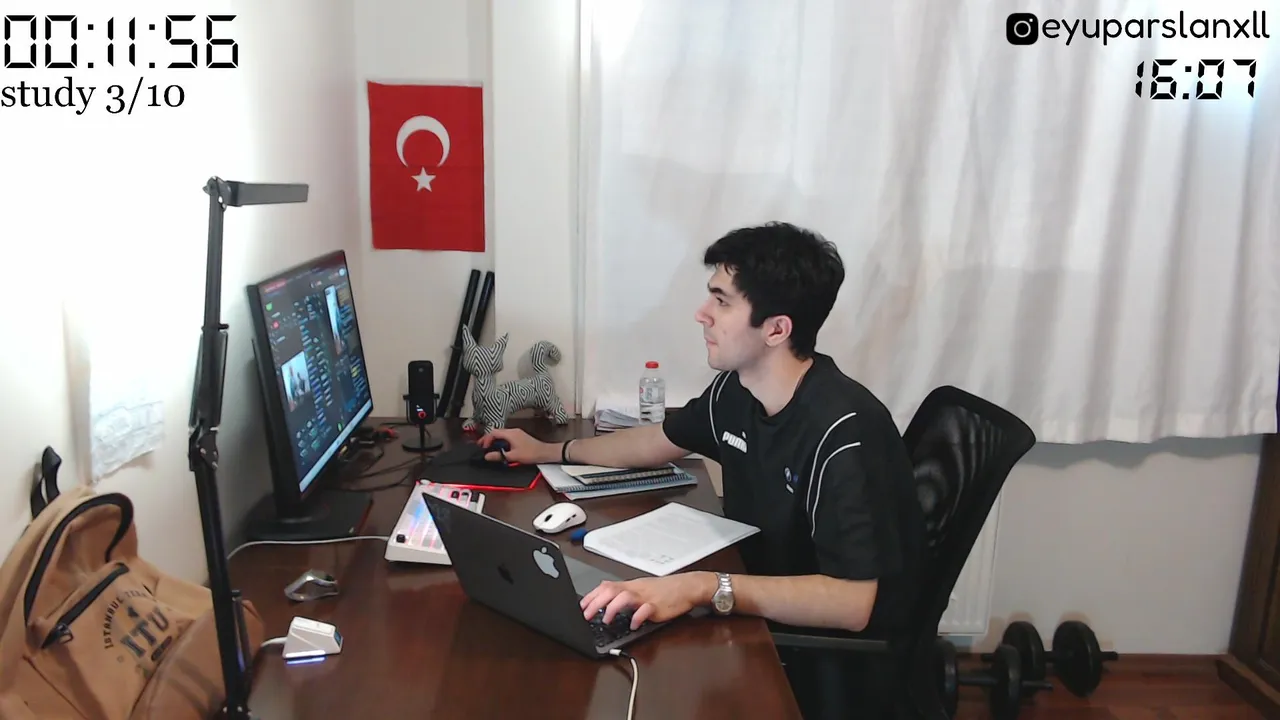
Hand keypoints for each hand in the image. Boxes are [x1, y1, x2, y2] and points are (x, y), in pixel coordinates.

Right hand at [478, 428, 553, 463]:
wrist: (545, 453)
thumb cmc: (531, 453)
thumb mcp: (513, 456)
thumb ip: (499, 456)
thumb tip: (487, 456)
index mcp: (510, 433)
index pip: (493, 433)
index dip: (486, 439)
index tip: (483, 447)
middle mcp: (513, 431)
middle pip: (496, 432)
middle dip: (488, 439)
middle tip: (482, 447)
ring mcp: (517, 433)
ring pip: (501, 434)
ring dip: (494, 441)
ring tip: (490, 448)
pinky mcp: (519, 437)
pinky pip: (506, 437)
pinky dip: (501, 442)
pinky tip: (500, 449)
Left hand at [580, 573, 714, 630]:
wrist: (686, 587)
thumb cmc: (663, 590)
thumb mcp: (641, 589)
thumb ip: (625, 594)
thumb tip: (606, 601)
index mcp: (630, 586)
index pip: (606, 587)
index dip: (591, 596)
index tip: (581, 606)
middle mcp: (636, 590)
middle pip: (612, 591)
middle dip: (596, 603)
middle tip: (586, 615)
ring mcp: (646, 597)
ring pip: (626, 597)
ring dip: (612, 608)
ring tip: (606, 620)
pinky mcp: (658, 607)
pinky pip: (646, 610)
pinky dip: (637, 617)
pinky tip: (633, 624)